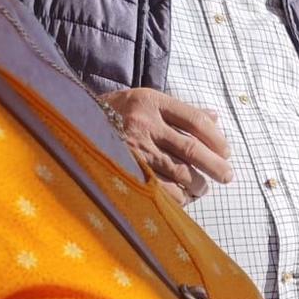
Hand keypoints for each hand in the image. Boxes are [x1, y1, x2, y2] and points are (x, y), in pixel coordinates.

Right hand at [99, 88, 232, 194]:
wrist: (71, 122)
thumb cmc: (118, 113)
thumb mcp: (146, 102)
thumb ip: (180, 111)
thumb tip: (215, 118)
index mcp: (150, 102)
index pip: (195, 120)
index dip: (216, 138)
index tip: (227, 151)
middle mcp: (143, 124)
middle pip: (191, 148)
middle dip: (214, 165)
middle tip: (227, 176)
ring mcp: (132, 148)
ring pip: (178, 171)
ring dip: (198, 184)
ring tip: (203, 188)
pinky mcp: (124, 170)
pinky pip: (159, 188)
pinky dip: (177, 196)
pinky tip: (183, 197)